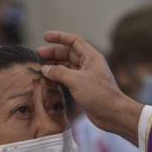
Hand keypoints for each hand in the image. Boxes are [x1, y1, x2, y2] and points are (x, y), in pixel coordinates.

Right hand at [37, 30, 142, 144]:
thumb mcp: (76, 80)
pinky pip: (68, 78)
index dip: (59, 37)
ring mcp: (86, 77)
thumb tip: (45, 68)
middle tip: (38, 55)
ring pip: (67, 66)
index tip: (45, 37)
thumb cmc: (99, 95)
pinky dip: (58, 78)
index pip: (74, 41)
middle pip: (68, 53)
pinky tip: (48, 80)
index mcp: (91, 57)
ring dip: (54, 66)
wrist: (113, 114)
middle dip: (53, 53)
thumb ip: (59, 72)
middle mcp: (89, 65)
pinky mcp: (83, 88)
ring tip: (41, 68)